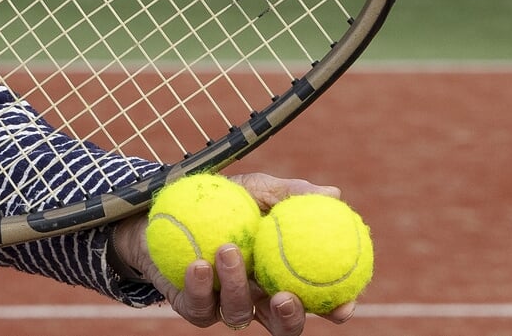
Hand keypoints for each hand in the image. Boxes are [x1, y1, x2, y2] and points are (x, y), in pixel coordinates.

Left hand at [111, 173, 359, 333]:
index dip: (336, 308)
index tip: (344, 303)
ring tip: (228, 251)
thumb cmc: (221, 199)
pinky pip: (199, 305)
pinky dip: (199, 285)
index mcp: (283, 277)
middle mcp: (259, 298)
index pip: (318, 301)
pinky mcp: (194, 307)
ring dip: (236, 286)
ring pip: (239, 314)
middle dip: (289, 320)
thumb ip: (288, 193)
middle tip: (285, 296)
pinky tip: (198, 264)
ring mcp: (226, 305)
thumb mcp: (254, 189)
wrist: (167, 208)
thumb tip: (332, 191)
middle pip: (284, 326)